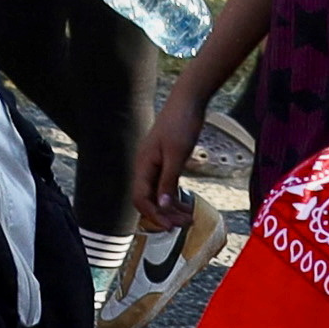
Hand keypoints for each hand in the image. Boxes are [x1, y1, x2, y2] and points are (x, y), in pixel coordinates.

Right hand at [132, 64, 210, 230]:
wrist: (188, 100)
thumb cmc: (181, 123)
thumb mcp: (176, 155)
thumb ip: (168, 181)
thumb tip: (163, 206)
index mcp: (143, 164)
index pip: (140, 199)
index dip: (154, 215)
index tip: (170, 227)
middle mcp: (145, 166)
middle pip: (147, 200)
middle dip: (164, 215)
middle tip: (185, 224)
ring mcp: (154, 163)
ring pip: (157, 194)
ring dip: (171, 208)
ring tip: (188, 218)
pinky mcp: (164, 161)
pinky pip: (165, 185)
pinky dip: (175, 197)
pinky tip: (186, 204)